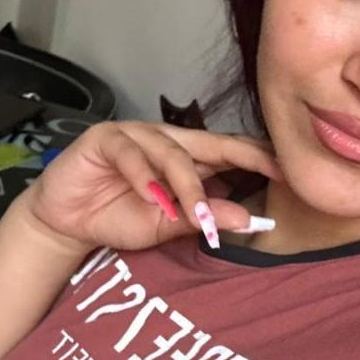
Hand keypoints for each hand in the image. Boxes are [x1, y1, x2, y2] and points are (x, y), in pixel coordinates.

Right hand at [17, 120, 283, 252]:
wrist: (68, 221)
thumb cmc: (121, 217)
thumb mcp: (166, 224)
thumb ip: (201, 217)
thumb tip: (245, 219)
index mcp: (189, 157)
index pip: (231, 153)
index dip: (260, 159)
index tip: (291, 172)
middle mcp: (169, 140)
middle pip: (213, 142)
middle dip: (244, 155)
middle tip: (272, 169)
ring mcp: (138, 136)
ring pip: (172, 152)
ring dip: (185, 184)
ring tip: (194, 214)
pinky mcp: (106, 139)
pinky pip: (130, 153)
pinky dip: (142, 177)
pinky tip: (151, 197)